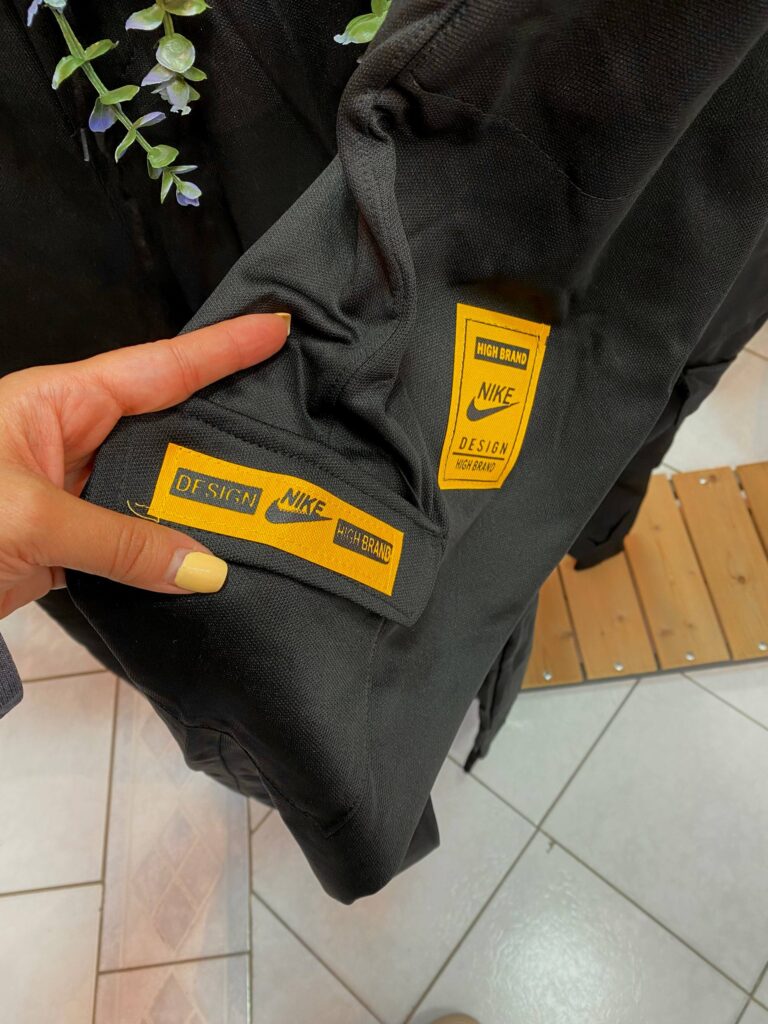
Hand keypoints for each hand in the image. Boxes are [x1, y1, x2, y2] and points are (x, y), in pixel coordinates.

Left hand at [0, 313, 289, 616]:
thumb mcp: (28, 518)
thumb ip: (121, 542)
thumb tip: (206, 569)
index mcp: (58, 401)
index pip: (157, 367)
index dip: (220, 348)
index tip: (275, 326)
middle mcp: (74, 439)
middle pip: (167, 429)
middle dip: (225, 429)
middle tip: (292, 430)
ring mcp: (76, 493)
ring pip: (156, 489)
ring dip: (201, 503)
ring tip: (265, 505)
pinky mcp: (72, 543)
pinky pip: (137, 539)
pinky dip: (171, 552)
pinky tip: (210, 558)